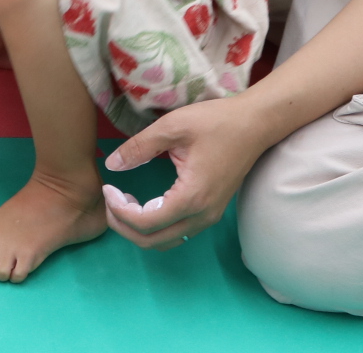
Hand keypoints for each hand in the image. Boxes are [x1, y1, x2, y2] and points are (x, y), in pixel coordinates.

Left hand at [99, 94, 276, 247]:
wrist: (254, 125)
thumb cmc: (216, 122)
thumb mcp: (172, 127)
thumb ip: (139, 147)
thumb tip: (112, 165)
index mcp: (192, 197)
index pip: (145, 223)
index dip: (119, 211)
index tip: (107, 188)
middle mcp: (202, 216)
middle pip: (152, 241)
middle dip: (123, 225)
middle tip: (110, 200)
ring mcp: (209, 217)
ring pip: (165, 241)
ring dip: (139, 229)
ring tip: (124, 201)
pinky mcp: (211, 212)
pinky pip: (177, 232)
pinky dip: (155, 226)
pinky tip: (145, 203)